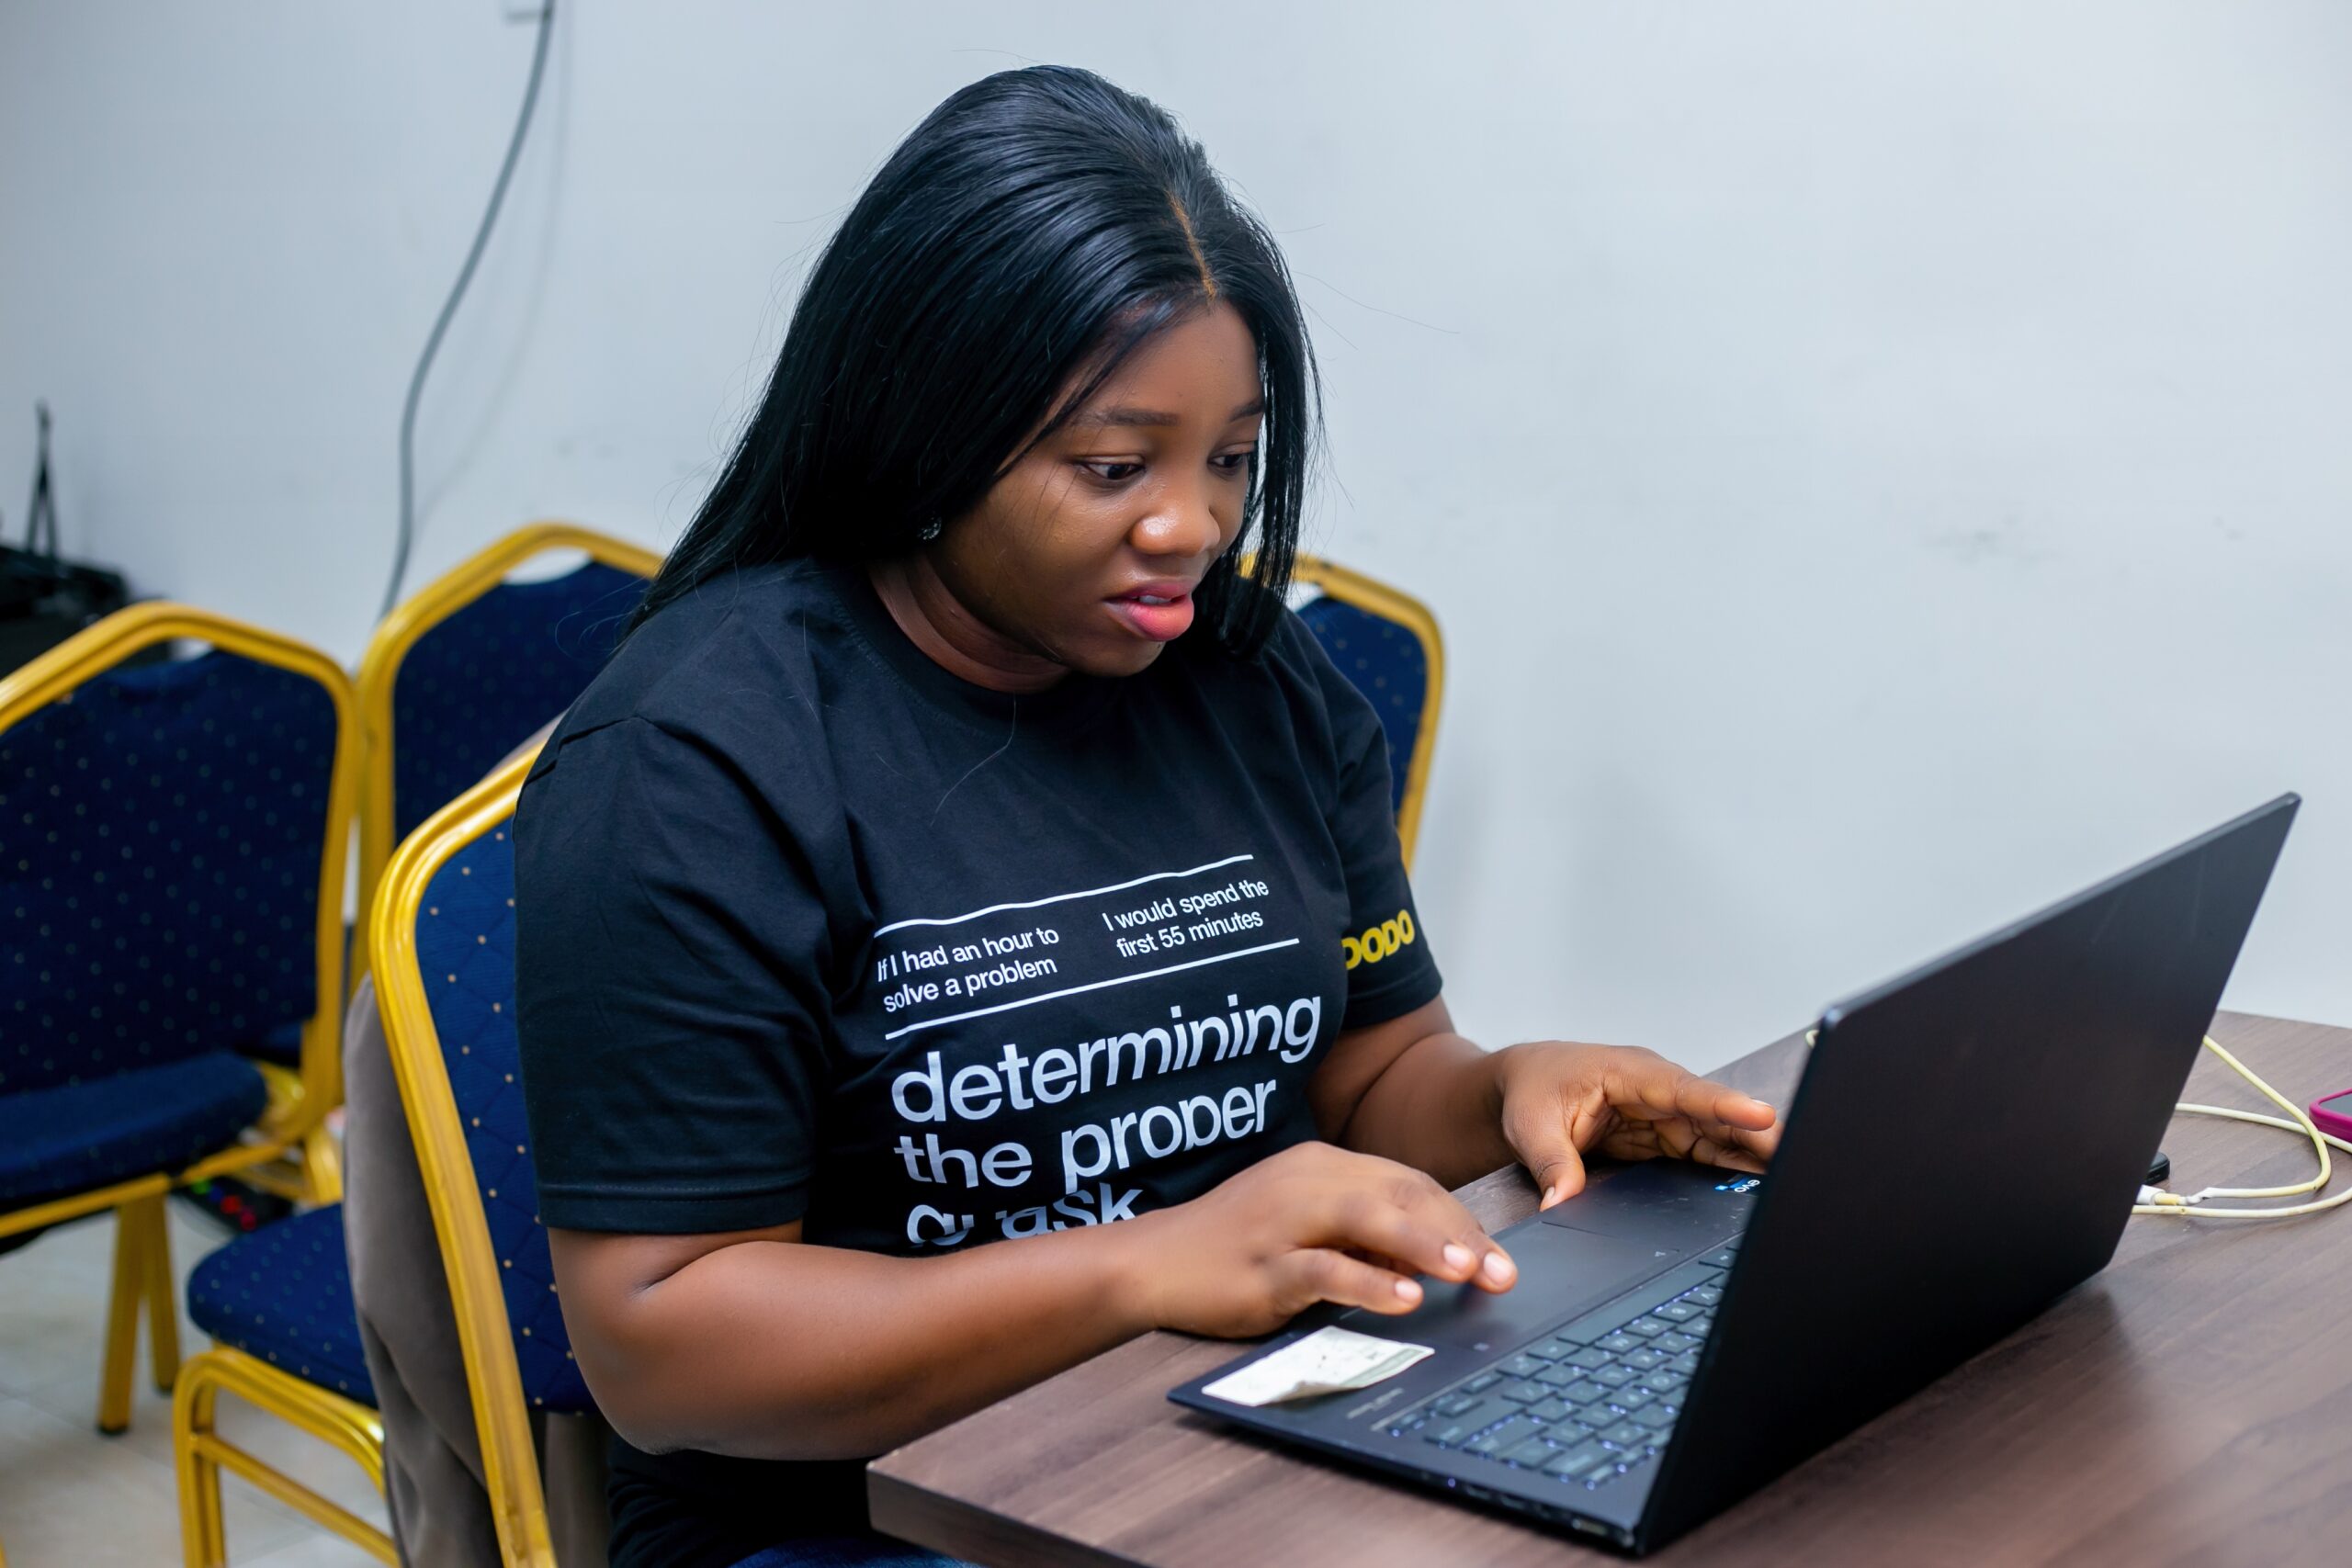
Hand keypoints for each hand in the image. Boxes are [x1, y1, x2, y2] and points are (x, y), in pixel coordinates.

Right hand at [1129, 1141, 1518, 1338]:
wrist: (1155, 1260)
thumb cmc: (1236, 1246)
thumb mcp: (1305, 1226)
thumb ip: (1362, 1234)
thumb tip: (1431, 1259)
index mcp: (1321, 1165)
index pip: (1408, 1182)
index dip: (1459, 1218)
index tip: (1498, 1256)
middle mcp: (1306, 1181)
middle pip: (1399, 1193)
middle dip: (1458, 1232)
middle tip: (1502, 1272)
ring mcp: (1282, 1219)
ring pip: (1366, 1217)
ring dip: (1423, 1244)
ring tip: (1468, 1271)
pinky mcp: (1262, 1264)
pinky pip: (1323, 1267)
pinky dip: (1368, 1281)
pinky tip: (1404, 1298)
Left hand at [1493, 1043, 1779, 1208]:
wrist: (1521, 1087)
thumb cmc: (1530, 1091)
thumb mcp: (1532, 1126)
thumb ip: (1552, 1164)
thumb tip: (1562, 1203)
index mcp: (1628, 1073)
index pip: (1683, 1090)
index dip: (1724, 1104)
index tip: (1763, 1116)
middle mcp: (1655, 1089)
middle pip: (1714, 1112)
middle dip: (1756, 1132)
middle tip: (1797, 1156)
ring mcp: (1663, 1112)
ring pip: (1717, 1133)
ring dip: (1751, 1152)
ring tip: (1791, 1174)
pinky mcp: (1663, 1135)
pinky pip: (1704, 1149)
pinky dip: (1730, 1165)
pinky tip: (1756, 1183)